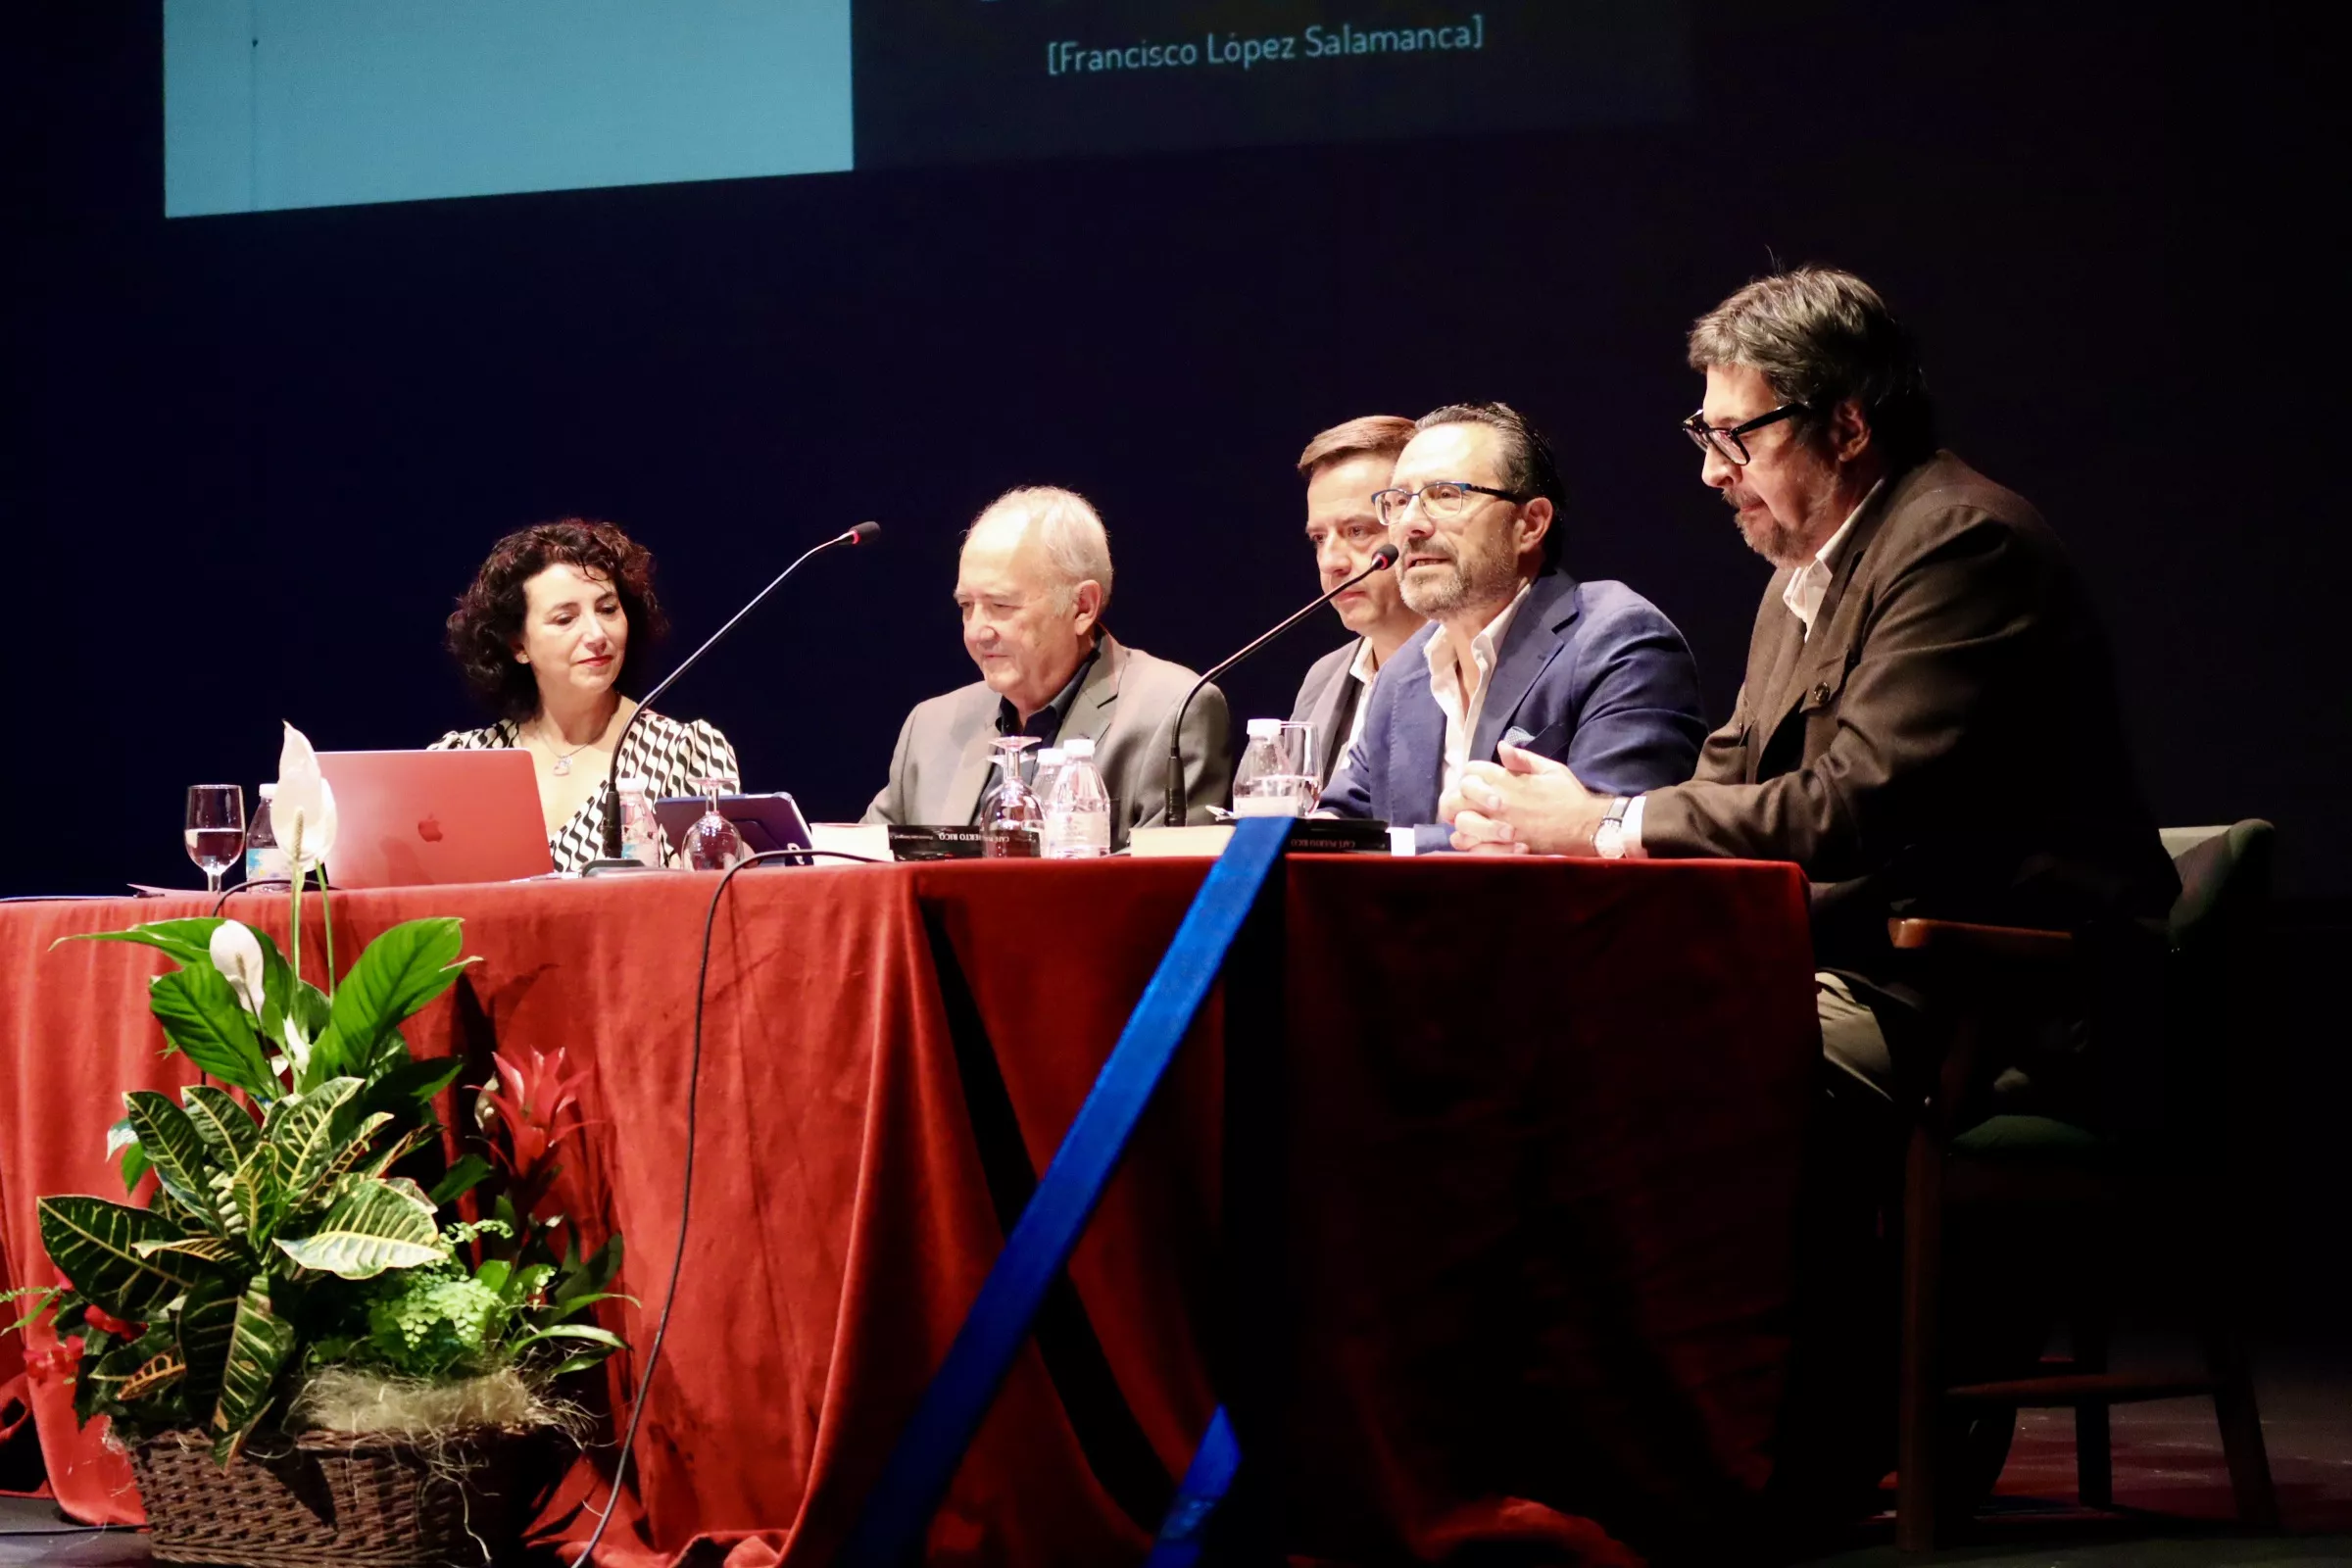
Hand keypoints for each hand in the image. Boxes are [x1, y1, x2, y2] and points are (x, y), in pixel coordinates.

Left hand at [1443, 744, 1609, 854]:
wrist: (1586, 828)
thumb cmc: (1570, 797)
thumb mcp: (1550, 769)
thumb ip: (1522, 759)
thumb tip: (1501, 746)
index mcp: (1508, 781)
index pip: (1471, 770)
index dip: (1471, 773)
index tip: (1478, 779)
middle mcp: (1499, 803)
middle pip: (1458, 796)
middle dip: (1457, 796)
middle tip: (1462, 800)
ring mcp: (1499, 827)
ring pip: (1461, 822)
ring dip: (1460, 819)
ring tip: (1467, 818)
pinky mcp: (1503, 847)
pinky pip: (1472, 846)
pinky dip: (1467, 842)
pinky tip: (1471, 838)